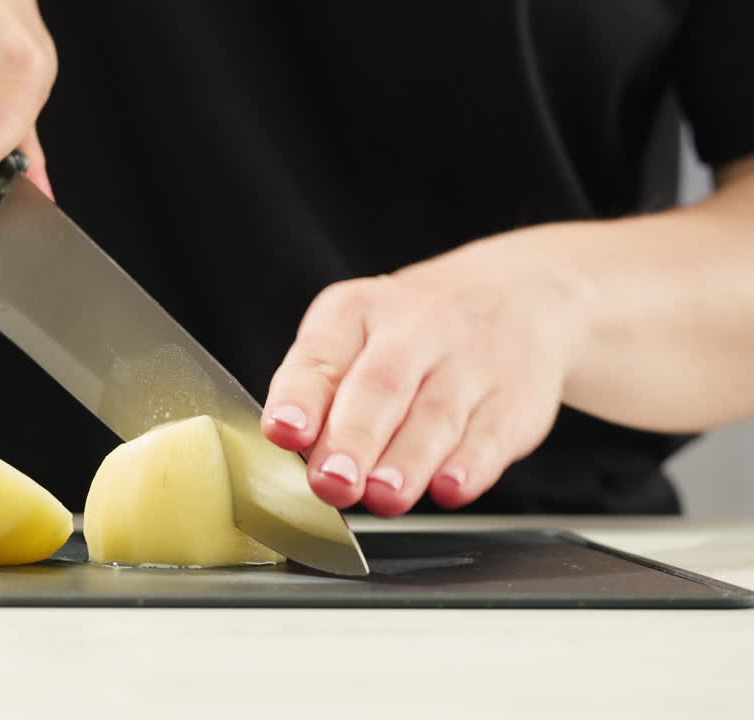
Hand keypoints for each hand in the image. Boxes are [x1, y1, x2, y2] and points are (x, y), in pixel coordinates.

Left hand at [261, 236, 588, 515]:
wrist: (517, 294)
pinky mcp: (516, 398)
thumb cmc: (410, 333)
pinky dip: (471, 465)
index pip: (320, 356)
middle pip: (381, 385)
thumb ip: (318, 394)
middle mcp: (415, 327)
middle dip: (354, 439)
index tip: (284, 430)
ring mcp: (471, 361)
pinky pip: (492, 433)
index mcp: (355, 312)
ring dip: (408, 461)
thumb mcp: (351, 338)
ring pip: (436, 415)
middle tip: (333, 481)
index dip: (299, 397)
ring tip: (384, 496)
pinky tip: (450, 488)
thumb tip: (292, 453)